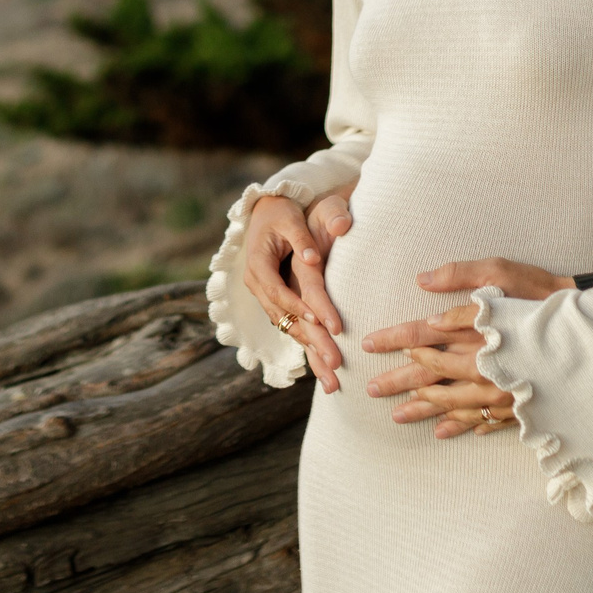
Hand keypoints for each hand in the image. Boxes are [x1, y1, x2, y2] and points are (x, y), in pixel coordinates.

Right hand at [240, 195, 344, 392]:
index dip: (301, 307)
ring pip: (287, 328)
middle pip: (284, 318)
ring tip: (333, 380)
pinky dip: (307, 347)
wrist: (265, 212)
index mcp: (259, 263)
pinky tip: (324, 371)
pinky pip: (290, 328)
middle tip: (335, 364)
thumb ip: (302, 236)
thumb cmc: (282, 212)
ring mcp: (265, 296)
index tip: (325, 322)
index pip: (279, 290)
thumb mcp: (291, 217)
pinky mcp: (277, 302)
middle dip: (310, 342)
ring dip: (310, 353)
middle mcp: (257, 284)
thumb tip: (313, 258)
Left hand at [358, 257, 572, 438]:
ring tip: (397, 416)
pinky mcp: (518, 405)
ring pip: (452, 404)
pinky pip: (484, 419)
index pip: (421, 337)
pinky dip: (462, 425)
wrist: (592, 332)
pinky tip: (445, 432)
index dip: (392, 340)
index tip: (367, 344)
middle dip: (397, 383)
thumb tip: (422, 281)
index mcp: (472, 332)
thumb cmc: (544, 294)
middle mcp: (482, 365)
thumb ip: (459, 276)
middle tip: (370, 390)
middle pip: (429, 377)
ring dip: (423, 409)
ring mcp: (500, 390)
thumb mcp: (502, 271)